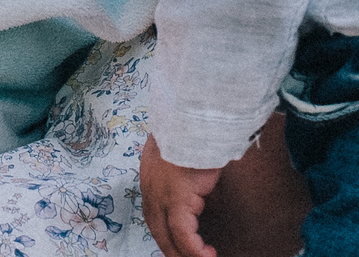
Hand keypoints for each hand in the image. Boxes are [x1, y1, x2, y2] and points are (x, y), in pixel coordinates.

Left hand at [142, 135, 224, 256]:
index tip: (176, 246)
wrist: (194, 117)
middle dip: (171, 249)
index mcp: (150, 176)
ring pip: (168, 236)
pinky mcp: (176, 199)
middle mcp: (151, 188)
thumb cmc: (193, 127)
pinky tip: (208, 255)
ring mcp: (160, 195)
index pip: (153, 214)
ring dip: (184, 253)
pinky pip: (183, 234)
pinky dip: (195, 249)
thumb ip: (182, 167)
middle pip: (158, 230)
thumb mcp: (181, 148)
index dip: (165, 233)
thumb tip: (196, 181)